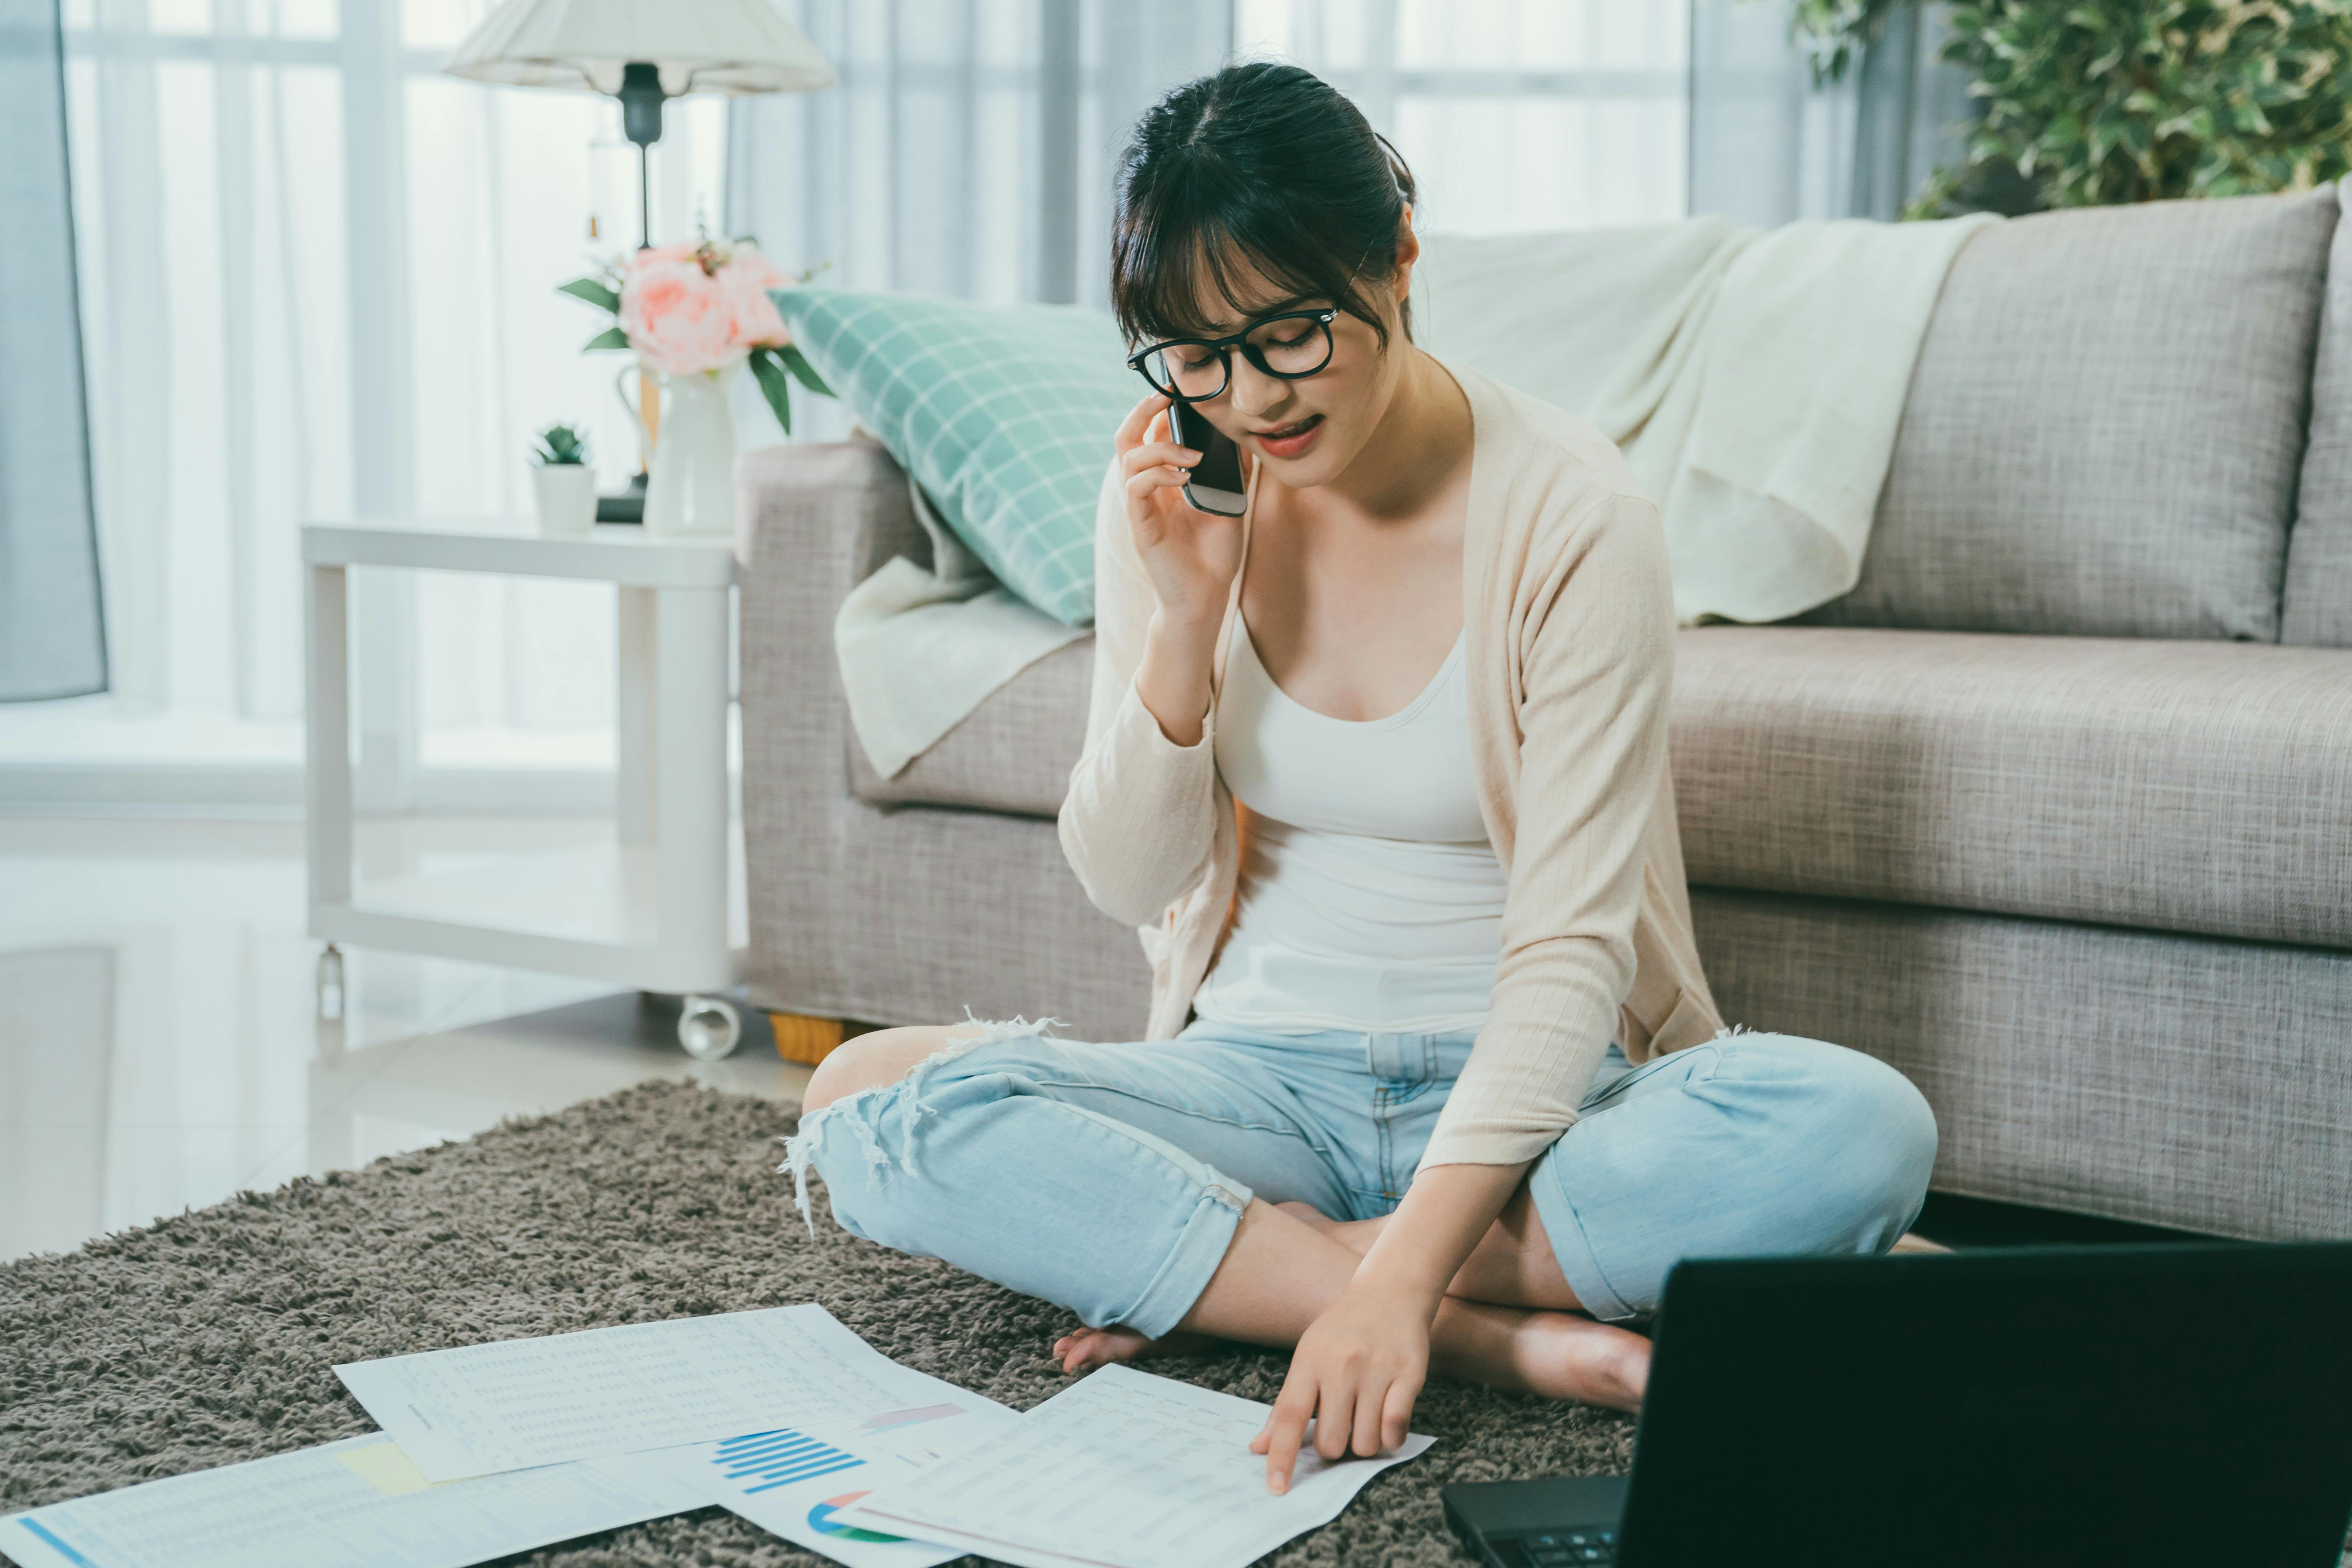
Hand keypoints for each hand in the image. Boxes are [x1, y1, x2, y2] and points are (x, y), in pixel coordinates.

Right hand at [1114, 392, 1244, 627]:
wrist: (1206, 597)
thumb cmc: (1214, 554)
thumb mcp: (1230, 502)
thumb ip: (1231, 471)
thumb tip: (1241, 437)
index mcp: (1163, 480)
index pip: (1149, 433)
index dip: (1158, 408)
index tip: (1181, 390)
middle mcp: (1146, 489)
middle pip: (1126, 437)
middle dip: (1142, 410)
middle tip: (1168, 396)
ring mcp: (1141, 507)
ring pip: (1128, 458)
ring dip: (1160, 447)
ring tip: (1193, 455)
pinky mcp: (1141, 527)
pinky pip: (1136, 489)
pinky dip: (1158, 475)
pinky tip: (1184, 477)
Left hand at [1250, 1279, 1430, 1493]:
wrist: (1390, 1291)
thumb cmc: (1343, 1330)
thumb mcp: (1307, 1356)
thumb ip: (1285, 1405)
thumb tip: (1259, 1447)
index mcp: (1310, 1362)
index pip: (1288, 1417)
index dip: (1280, 1456)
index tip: (1275, 1487)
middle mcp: (1341, 1366)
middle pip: (1331, 1441)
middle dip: (1334, 1447)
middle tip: (1340, 1425)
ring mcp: (1377, 1371)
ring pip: (1365, 1443)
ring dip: (1364, 1443)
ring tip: (1365, 1417)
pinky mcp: (1409, 1375)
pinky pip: (1396, 1429)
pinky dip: (1391, 1436)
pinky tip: (1387, 1418)